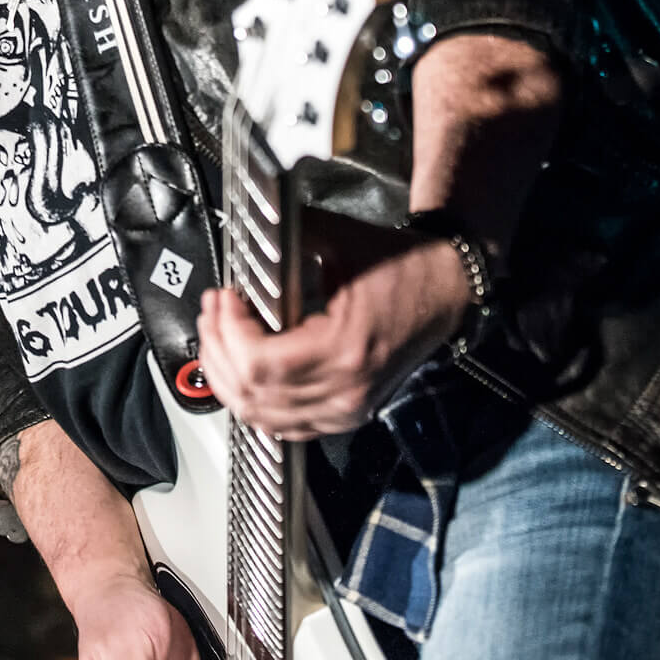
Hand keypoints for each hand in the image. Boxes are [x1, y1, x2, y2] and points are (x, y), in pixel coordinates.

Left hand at [197, 222, 469, 437]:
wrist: (447, 290)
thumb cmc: (402, 266)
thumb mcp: (341, 239)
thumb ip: (289, 235)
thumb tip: (245, 231)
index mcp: (345, 348)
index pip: (259, 363)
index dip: (226, 332)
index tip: (223, 298)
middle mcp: (346, 390)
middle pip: (252, 394)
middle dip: (218, 349)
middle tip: (213, 312)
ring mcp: (347, 409)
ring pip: (261, 417)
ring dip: (229, 379)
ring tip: (220, 338)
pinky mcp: (347, 415)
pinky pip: (285, 427)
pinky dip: (255, 403)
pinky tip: (242, 372)